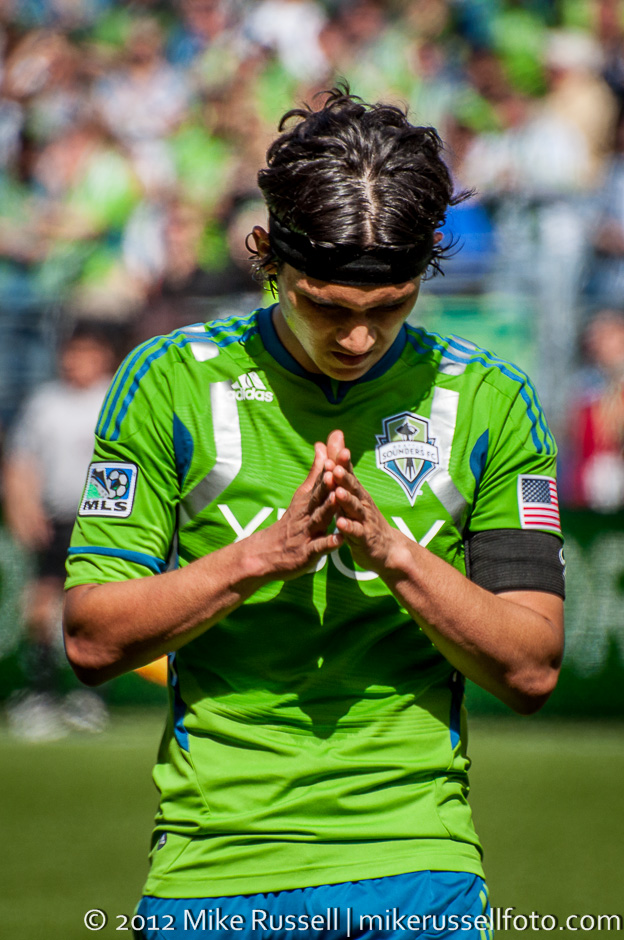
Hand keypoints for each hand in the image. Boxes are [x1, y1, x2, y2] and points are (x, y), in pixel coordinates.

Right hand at [246, 442, 341, 580]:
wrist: (266, 554)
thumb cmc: (291, 523)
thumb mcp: (302, 496)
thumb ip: (315, 472)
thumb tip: (322, 446)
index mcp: (308, 500)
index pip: (321, 481)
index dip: (331, 466)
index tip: (342, 449)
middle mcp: (307, 514)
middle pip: (318, 496)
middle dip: (329, 482)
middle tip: (337, 467)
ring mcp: (307, 533)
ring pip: (318, 519)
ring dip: (328, 508)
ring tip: (337, 497)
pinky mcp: (307, 553)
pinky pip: (318, 547)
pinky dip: (328, 543)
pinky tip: (340, 539)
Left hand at [324, 429, 403, 574]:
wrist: (386, 548)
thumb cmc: (364, 517)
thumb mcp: (352, 492)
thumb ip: (342, 466)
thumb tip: (334, 436)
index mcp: (355, 492)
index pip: (348, 473)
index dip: (342, 461)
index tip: (335, 447)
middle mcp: (361, 502)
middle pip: (352, 488)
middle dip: (344, 477)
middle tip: (335, 467)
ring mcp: (364, 520)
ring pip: (354, 508)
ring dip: (347, 500)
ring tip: (338, 492)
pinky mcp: (364, 538)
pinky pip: (355, 532)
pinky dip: (348, 528)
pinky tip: (340, 524)